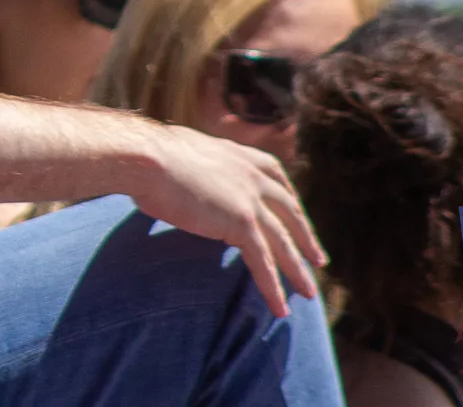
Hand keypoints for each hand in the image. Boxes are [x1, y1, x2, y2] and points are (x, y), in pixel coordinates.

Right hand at [127, 125, 322, 316]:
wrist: (144, 157)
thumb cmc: (145, 154)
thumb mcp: (178, 154)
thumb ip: (192, 167)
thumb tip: (175, 174)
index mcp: (236, 154)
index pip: (275, 175)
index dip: (289, 198)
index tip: (296, 213)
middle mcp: (251, 174)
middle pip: (289, 210)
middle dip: (305, 236)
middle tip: (318, 259)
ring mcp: (250, 199)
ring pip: (282, 241)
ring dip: (297, 270)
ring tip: (308, 293)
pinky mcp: (241, 222)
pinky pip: (263, 262)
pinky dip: (272, 287)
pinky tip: (280, 309)